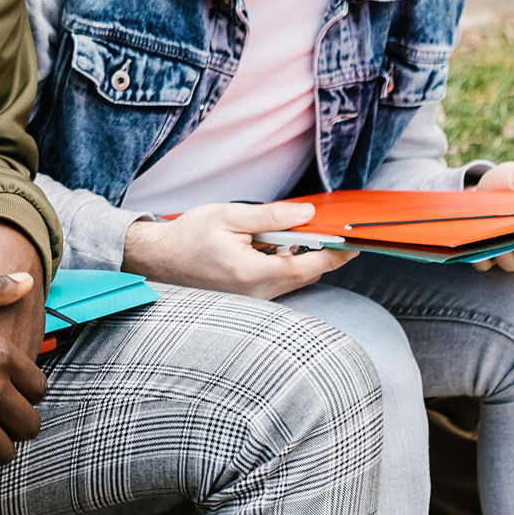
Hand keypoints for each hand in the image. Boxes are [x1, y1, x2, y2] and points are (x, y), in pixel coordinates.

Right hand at [121, 202, 358, 299]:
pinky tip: (260, 247)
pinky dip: (280, 263)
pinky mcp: (248, 299)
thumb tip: (306, 214)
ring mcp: (252, 300)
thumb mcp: (228, 216)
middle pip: (305, 274)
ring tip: (269, 234)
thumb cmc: (189, 236)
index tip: (354, 244)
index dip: (335, 254)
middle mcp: (256, 293)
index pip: (308, 266)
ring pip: (291, 278)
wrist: (159, 259)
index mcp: (252, 272)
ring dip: (294, 256)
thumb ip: (270, 216)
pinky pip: (277, 282)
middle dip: (316, 251)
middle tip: (316, 226)